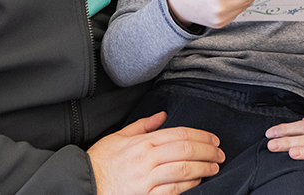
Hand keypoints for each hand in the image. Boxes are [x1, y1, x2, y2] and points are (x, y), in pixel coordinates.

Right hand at [89, 112, 225, 194]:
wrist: (84, 186)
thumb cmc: (99, 163)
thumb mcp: (118, 137)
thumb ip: (143, 126)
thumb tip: (162, 115)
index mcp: (142, 143)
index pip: (179, 134)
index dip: (201, 136)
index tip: (213, 140)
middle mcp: (146, 159)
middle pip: (185, 150)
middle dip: (207, 151)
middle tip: (219, 154)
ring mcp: (147, 179)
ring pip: (183, 170)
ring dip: (203, 168)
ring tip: (214, 167)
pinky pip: (173, 190)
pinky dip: (188, 186)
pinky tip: (197, 182)